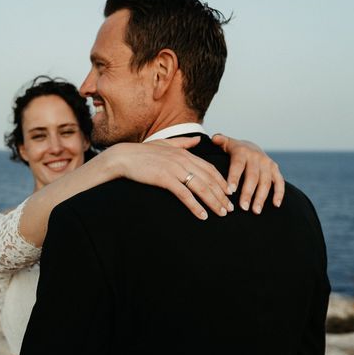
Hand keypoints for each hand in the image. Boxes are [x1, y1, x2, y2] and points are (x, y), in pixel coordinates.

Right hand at [111, 137, 233, 219]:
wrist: (124, 157)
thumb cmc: (142, 152)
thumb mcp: (165, 143)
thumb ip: (184, 143)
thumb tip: (199, 139)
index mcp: (184, 153)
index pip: (209, 168)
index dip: (221, 182)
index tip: (228, 193)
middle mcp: (183, 160)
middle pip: (209, 179)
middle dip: (221, 195)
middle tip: (229, 208)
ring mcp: (175, 169)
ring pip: (201, 187)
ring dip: (213, 202)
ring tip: (221, 213)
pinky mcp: (165, 179)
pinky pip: (184, 194)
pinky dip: (195, 206)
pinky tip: (202, 215)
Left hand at [212, 134, 284, 213]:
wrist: (251, 147)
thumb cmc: (234, 150)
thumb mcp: (226, 143)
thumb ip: (219, 141)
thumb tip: (214, 138)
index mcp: (242, 152)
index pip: (238, 166)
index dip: (234, 178)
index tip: (230, 191)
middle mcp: (257, 157)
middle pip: (253, 177)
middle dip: (248, 193)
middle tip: (243, 207)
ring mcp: (267, 164)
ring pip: (266, 182)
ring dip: (261, 197)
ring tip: (255, 211)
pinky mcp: (275, 170)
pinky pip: (280, 182)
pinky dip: (279, 193)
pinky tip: (275, 205)